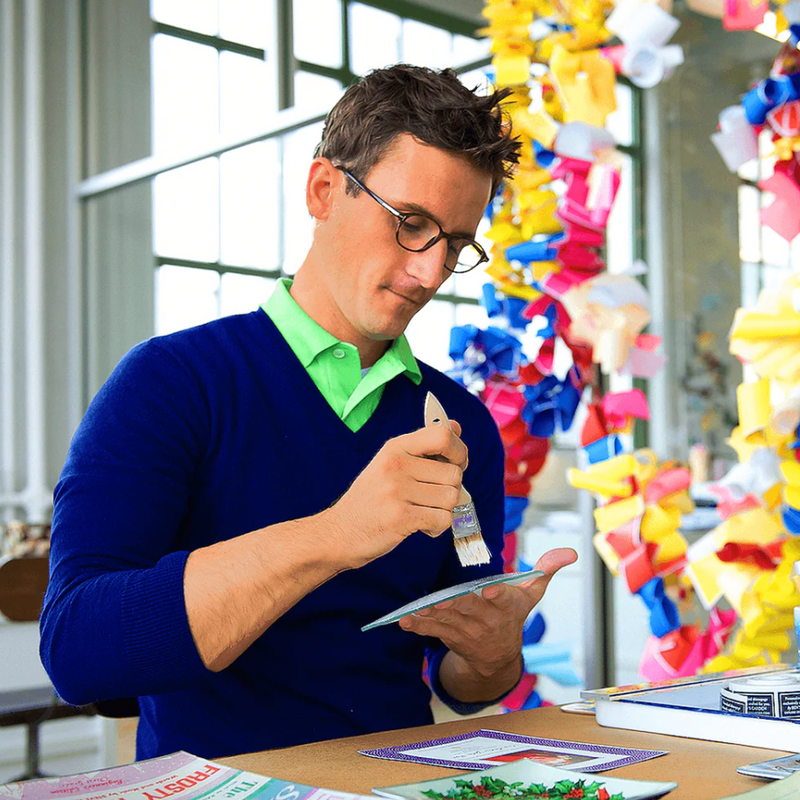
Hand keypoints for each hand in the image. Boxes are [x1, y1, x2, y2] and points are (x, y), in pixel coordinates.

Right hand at [325, 423, 468, 568]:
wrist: (339, 532)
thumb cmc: (370, 500)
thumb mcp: (391, 464)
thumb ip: (424, 447)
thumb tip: (456, 426)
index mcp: (395, 447)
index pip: (442, 435)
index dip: (459, 451)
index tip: (456, 464)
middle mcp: (396, 464)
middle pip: (454, 473)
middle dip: (451, 489)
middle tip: (431, 498)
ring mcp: (397, 490)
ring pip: (451, 498)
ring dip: (443, 510)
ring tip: (421, 512)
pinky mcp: (401, 517)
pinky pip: (443, 519)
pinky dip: (436, 527)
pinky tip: (420, 526)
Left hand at [398, 548, 577, 698]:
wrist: (496, 657)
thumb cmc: (512, 615)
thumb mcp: (532, 594)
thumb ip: (547, 570)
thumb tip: (571, 551)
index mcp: (507, 606)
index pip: (503, 600)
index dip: (497, 595)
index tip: (490, 590)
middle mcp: (487, 620)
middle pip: (471, 610)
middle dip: (458, 605)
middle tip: (445, 599)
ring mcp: (466, 631)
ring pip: (448, 621)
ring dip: (433, 616)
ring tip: (418, 609)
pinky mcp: (448, 636)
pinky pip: (431, 631)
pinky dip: (417, 626)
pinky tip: (405, 620)